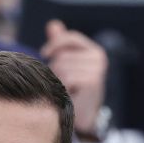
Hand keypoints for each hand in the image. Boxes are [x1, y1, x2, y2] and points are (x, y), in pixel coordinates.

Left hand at [40, 20, 106, 140]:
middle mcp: (98, 58)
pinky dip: (63, 89)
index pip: (70, 37)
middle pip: (62, 56)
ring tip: (67, 91)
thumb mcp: (68, 64)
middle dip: (56, 70)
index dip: (55, 43)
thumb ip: (61, 45)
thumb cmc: (74, 90)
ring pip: (62, 68)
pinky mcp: (92, 82)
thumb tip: (53, 24)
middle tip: (65, 85)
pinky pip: (66, 78)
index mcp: (94, 51)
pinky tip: (70, 96)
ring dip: (58, 81)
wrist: (84, 118)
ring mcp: (97, 70)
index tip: (44, 53)